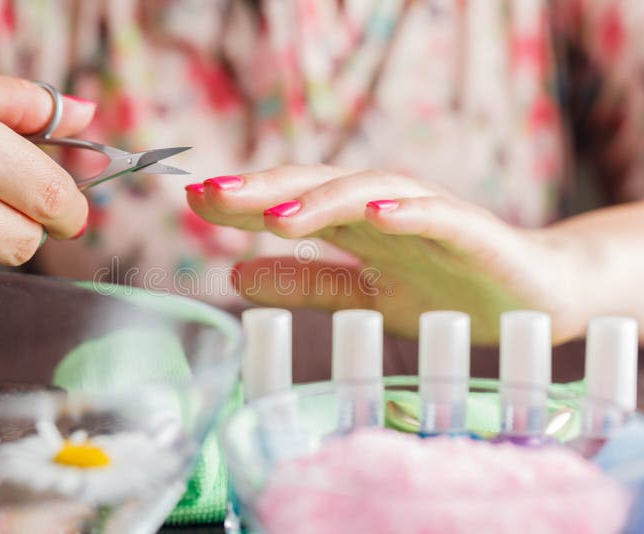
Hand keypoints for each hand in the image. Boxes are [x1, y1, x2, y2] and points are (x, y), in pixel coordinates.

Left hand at [187, 166, 585, 343]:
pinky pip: (438, 215)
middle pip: (319, 186)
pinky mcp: (473, 232)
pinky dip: (407, 211)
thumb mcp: (364, 296)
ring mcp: (429, 217)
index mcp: (356, 226)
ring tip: (277, 217)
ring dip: (323, 200)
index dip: (244, 201)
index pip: (292, 203)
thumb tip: (237, 279)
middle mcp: (386, 211)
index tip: (193, 201)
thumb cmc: (447, 290)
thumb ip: (308, 285)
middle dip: (264, 188)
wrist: (535, 298)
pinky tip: (374, 214)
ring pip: (370, 193)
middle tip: (211, 196)